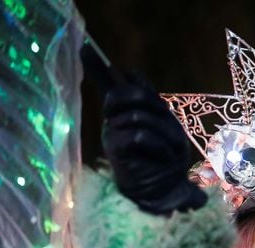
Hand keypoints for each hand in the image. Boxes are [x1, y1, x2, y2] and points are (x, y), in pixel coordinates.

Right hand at [82, 45, 205, 214]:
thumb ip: (150, 103)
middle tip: (170, 127)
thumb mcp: (165, 126)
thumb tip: (130, 72)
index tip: (84, 48)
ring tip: (170, 151)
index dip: (96, 67)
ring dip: (164, 133)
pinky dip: (158, 145)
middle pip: (130, 95)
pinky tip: (163, 157)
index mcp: (125, 115)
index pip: (109, 87)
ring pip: (138, 116)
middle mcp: (113, 122)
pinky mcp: (115, 150)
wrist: (164, 192)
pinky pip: (139, 135)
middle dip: (155, 106)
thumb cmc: (167, 161)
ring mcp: (111, 135)